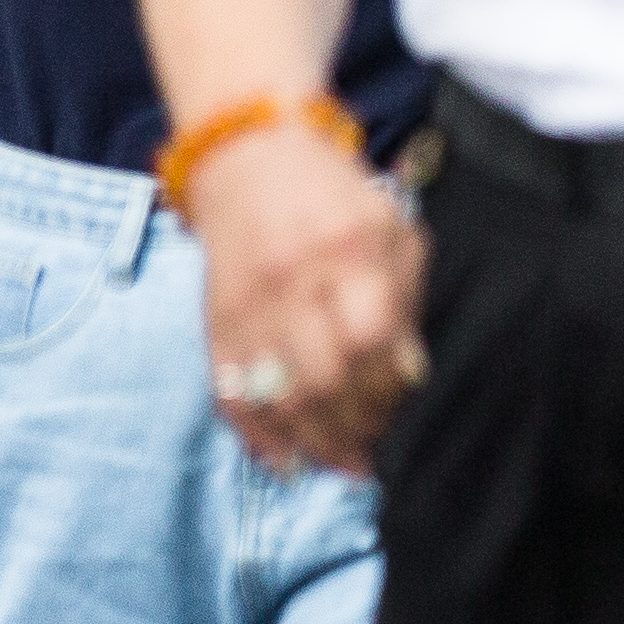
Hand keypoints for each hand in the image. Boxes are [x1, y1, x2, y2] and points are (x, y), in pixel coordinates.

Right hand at [183, 119, 423, 476]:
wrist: (248, 159)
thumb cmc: (335, 199)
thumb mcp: (392, 230)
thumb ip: (406, 298)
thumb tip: (409, 375)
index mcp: (348, 250)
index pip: (371, 339)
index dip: (388, 385)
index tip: (398, 402)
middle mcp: (293, 279)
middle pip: (325, 377)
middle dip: (354, 425)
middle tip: (371, 448)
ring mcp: (248, 304)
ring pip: (278, 395)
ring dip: (313, 442)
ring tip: (339, 465)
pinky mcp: (214, 321)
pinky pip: (232, 391)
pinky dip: (258, 435)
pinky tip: (285, 461)